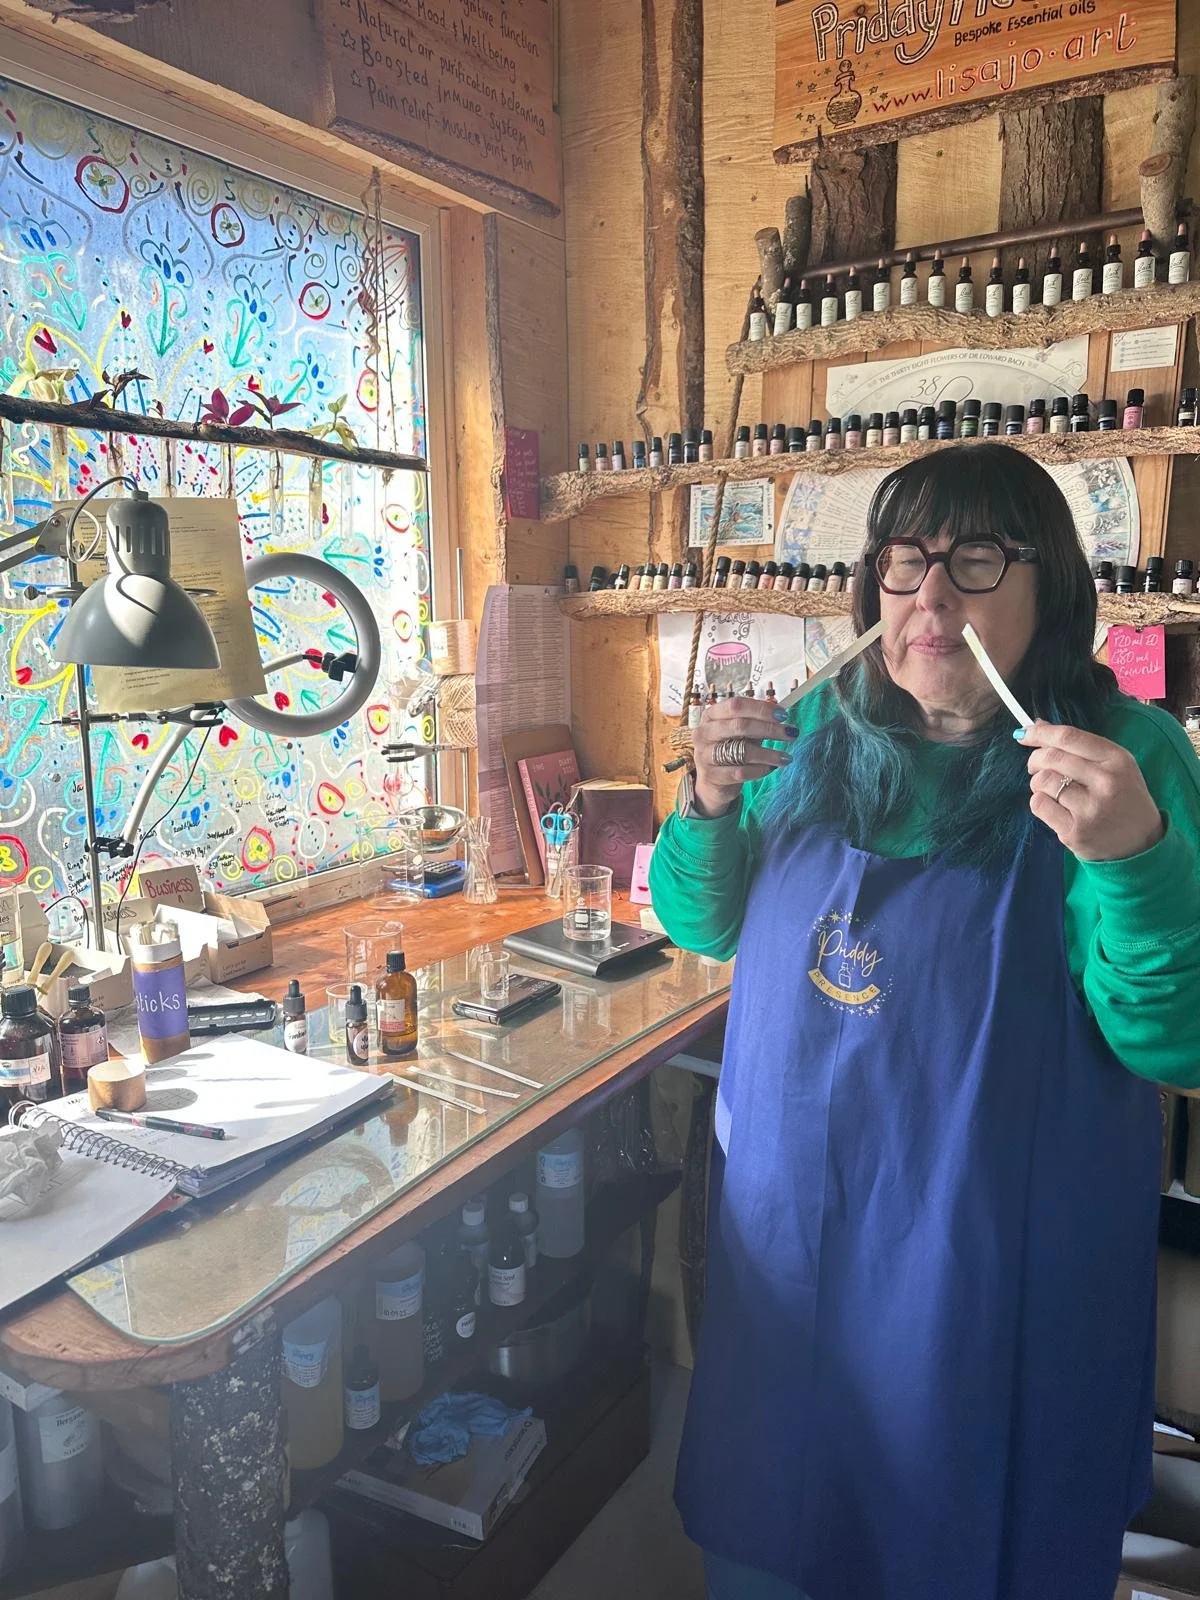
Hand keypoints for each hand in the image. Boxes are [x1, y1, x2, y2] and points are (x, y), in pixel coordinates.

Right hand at [691, 696, 796, 816]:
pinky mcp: (711, 776)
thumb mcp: (740, 734)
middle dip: (770, 729)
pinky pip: (740, 772)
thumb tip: (781, 713)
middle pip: (740, 725)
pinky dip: (759, 770)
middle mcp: (704, 733)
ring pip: (742, 751)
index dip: (761, 708)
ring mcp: (704, 755)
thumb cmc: (728, 751)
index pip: (736, 705)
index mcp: (711, 716)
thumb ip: (756, 723)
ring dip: (769, 754)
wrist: (712, 782)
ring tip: (786, 757)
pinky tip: (770, 768)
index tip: (783, 714)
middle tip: (791, 733)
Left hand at [1017, 721, 1163, 861]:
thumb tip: (1038, 725)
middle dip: (1035, 760)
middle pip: (1051, 758)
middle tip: (1036, 767)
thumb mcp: (1114, 766)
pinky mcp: (1075, 831)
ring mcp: (1090, 809)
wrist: (1141, 843)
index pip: (1069, 737)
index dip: (1040, 733)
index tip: (1024, 734)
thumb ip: (1079, 745)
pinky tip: (1054, 807)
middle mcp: (1106, 782)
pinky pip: (1039, 805)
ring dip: (1038, 784)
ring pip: (1042, 782)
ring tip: (1052, 790)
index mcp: (1117, 759)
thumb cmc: (1123, 798)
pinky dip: (1040, 802)